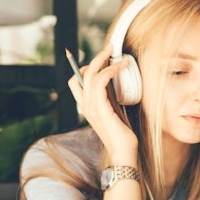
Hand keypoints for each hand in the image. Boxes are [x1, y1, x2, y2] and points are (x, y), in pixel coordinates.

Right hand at [67, 44, 137, 163]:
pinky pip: (101, 81)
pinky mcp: (100, 108)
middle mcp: (85, 105)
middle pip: (82, 73)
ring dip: (105, 60)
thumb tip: (114, 78)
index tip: (103, 56)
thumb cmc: (122, 134)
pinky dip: (111, 70)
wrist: (123, 152)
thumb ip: (110, 96)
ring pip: (90, 74)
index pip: (76, 81)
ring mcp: (90, 107)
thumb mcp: (114, 110)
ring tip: (118, 54)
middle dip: (97, 57)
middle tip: (110, 48)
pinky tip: (121, 66)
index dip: (85, 66)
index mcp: (86, 106)